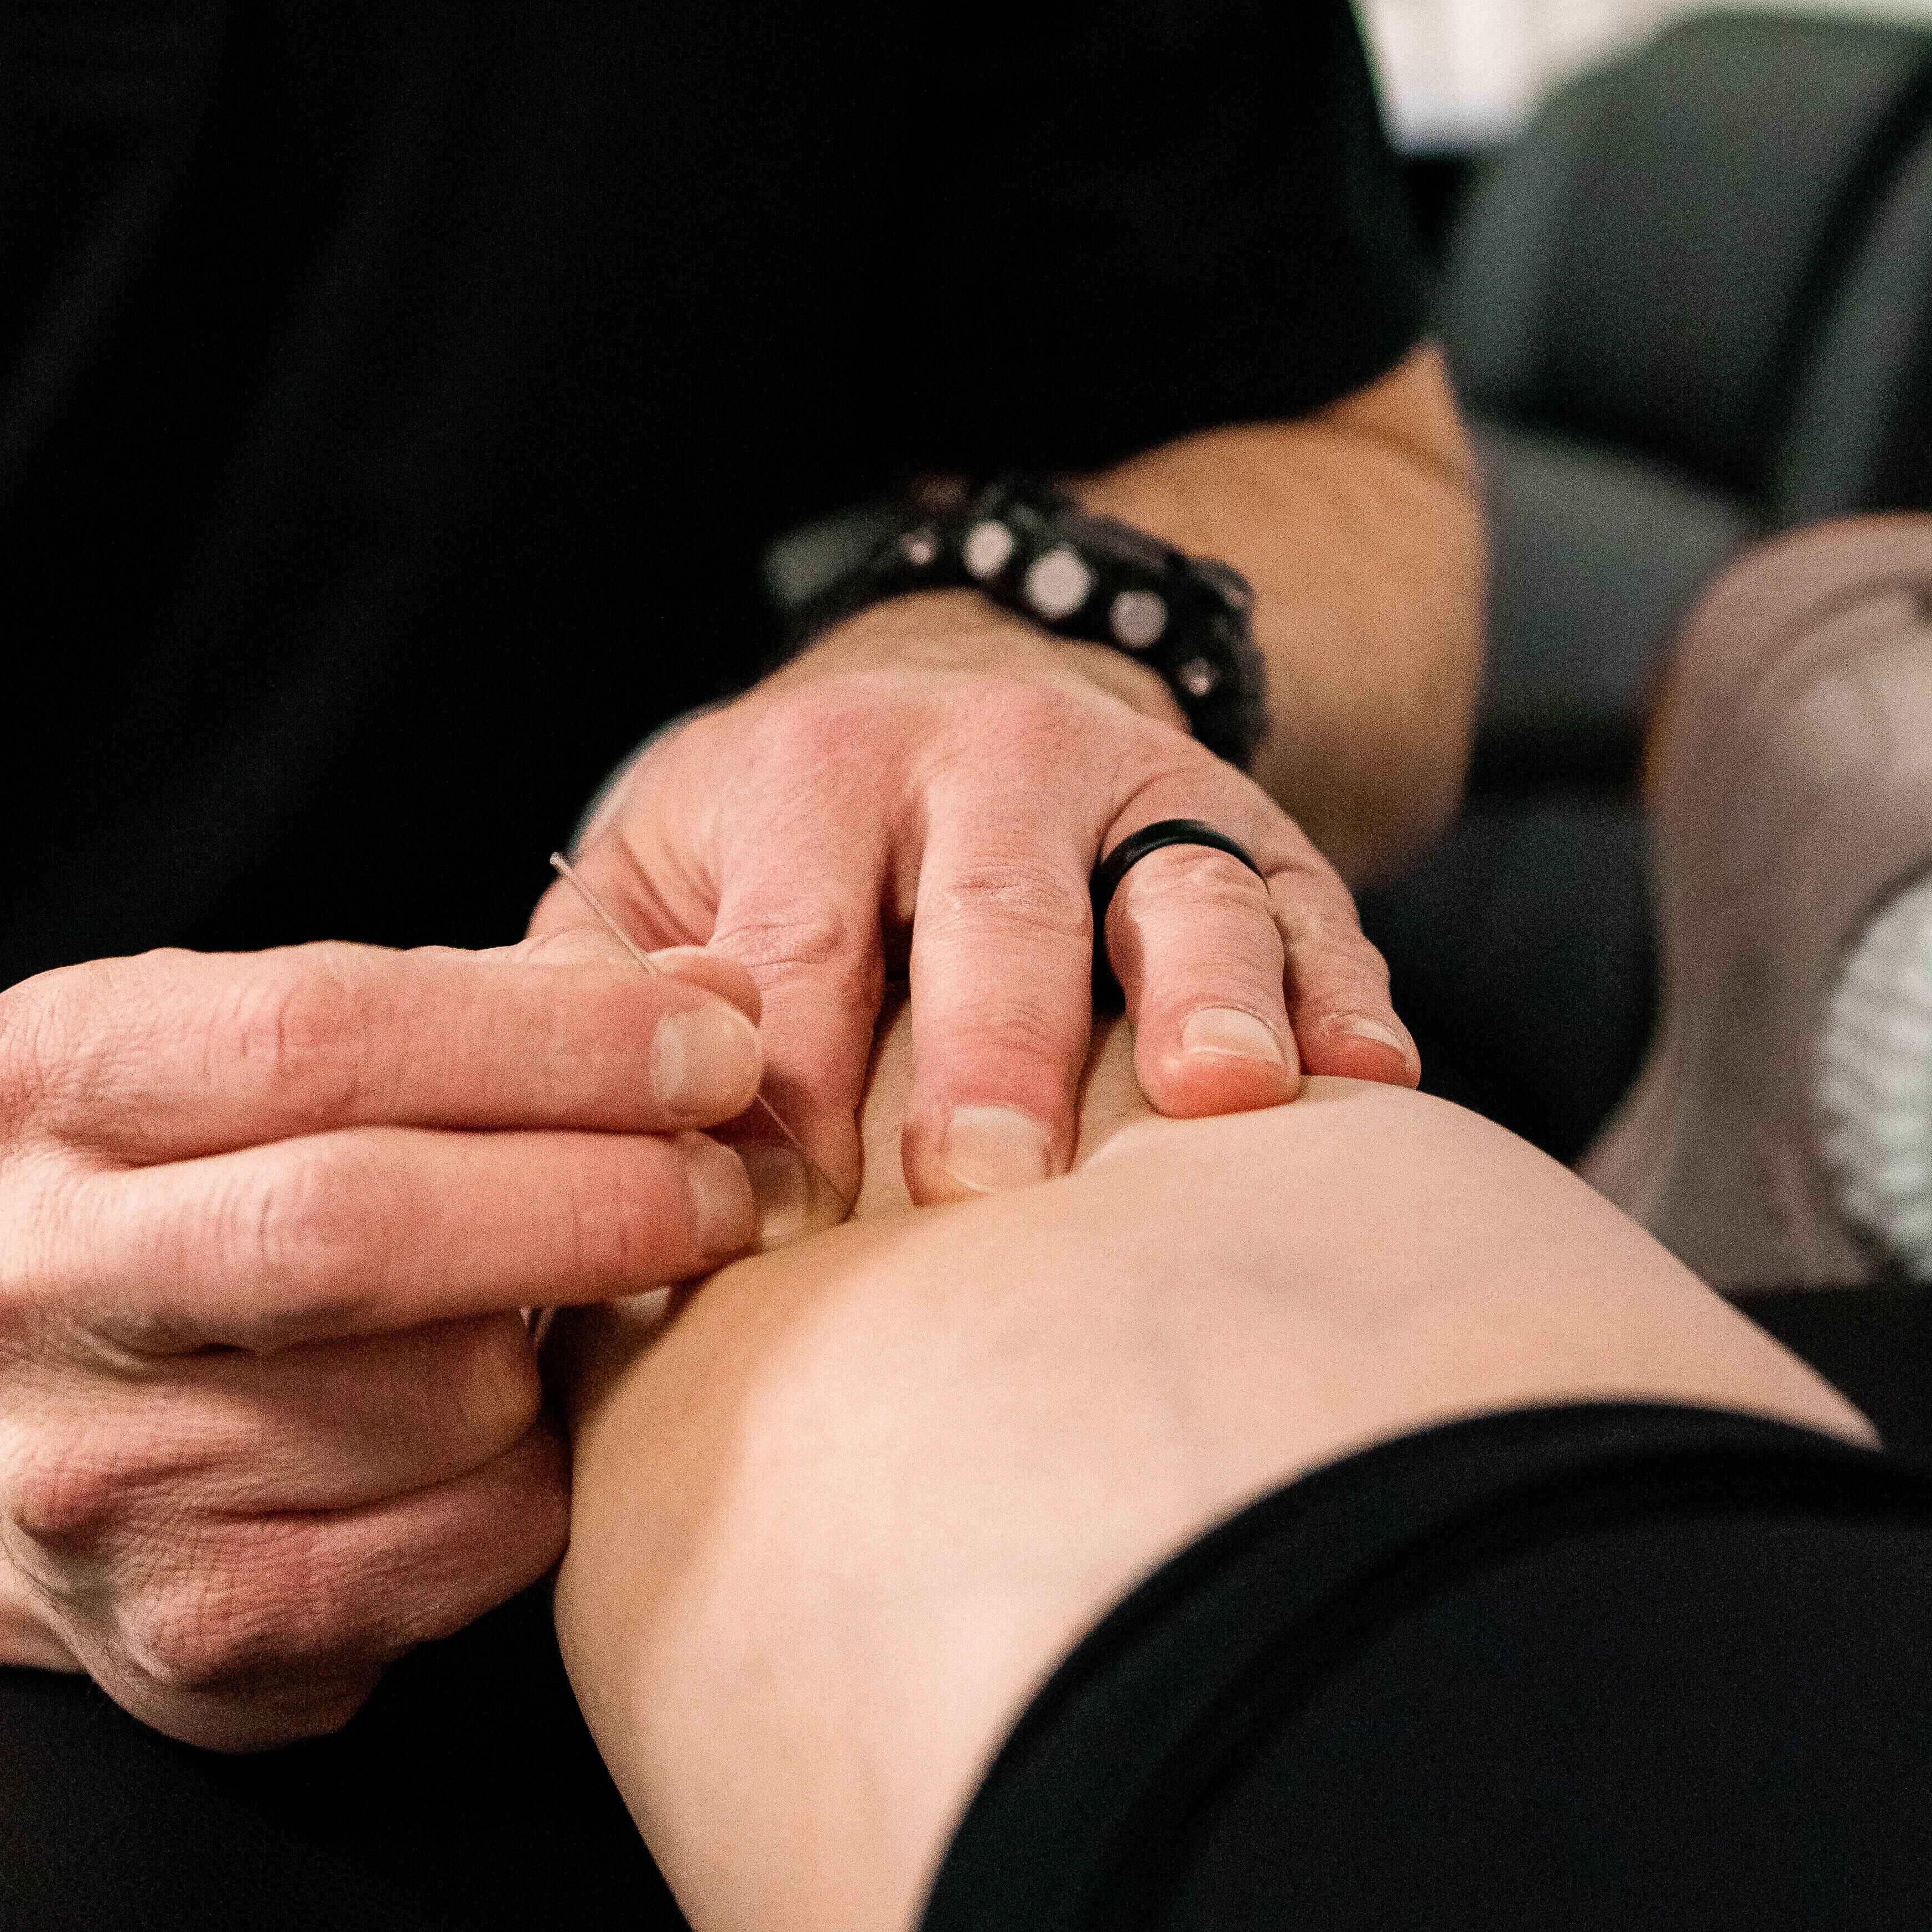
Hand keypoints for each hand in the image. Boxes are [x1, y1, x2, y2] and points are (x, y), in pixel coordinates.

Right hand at [0, 937, 765, 1746]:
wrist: (11, 1431)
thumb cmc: (203, 1201)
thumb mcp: (274, 1057)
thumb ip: (482, 1012)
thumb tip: (718, 998)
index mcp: (37, 1081)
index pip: (316, 1034)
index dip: (550, 1038)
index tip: (714, 1044)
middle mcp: (23, 1279)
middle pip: (350, 1224)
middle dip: (588, 1198)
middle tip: (729, 1188)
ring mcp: (87, 1473)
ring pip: (433, 1402)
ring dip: (557, 1359)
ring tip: (564, 1325)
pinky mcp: (183, 1629)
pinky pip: (456, 1545)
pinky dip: (534, 1484)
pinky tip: (507, 1441)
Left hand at [532, 593, 1417, 1214]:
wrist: (956, 700)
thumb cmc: (774, 856)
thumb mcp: (653, 877)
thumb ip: (596, 989)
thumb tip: (563, 1135)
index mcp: (815, 771)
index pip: (795, 948)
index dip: (788, 1091)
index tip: (782, 1232)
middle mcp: (986, 758)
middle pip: (993, 911)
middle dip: (988, 1052)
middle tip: (979, 1188)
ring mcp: (1143, 796)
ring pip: (1183, 893)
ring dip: (1205, 1000)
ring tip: (1218, 1104)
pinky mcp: (1263, 840)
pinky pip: (1319, 915)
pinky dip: (1347, 999)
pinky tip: (1368, 1085)